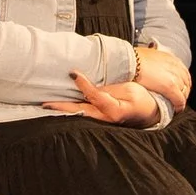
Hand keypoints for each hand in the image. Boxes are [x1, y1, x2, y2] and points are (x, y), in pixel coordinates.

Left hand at [43, 70, 162, 126]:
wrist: (150, 112)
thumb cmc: (141, 99)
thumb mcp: (129, 89)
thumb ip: (108, 89)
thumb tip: (89, 88)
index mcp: (114, 110)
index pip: (93, 96)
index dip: (83, 84)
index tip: (72, 73)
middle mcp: (105, 119)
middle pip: (80, 111)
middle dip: (62, 108)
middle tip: (45, 104)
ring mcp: (102, 121)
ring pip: (80, 114)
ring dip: (64, 110)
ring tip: (47, 105)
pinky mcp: (100, 118)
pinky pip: (84, 114)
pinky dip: (72, 110)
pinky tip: (61, 107)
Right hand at [131, 46, 191, 111]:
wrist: (128, 61)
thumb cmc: (132, 60)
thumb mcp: (146, 56)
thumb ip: (151, 62)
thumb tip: (145, 65)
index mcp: (169, 58)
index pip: (182, 71)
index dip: (181, 82)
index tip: (178, 88)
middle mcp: (175, 66)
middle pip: (186, 81)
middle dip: (183, 91)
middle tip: (177, 99)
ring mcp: (174, 76)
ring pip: (184, 91)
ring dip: (181, 98)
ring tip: (176, 105)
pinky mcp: (170, 86)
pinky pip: (179, 99)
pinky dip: (179, 105)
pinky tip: (176, 109)